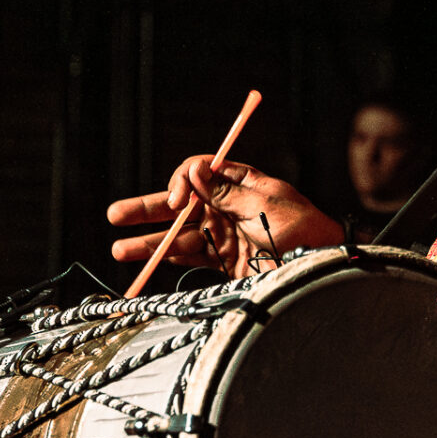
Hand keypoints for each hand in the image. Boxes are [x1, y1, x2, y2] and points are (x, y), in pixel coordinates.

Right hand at [107, 157, 342, 277]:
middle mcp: (228, 207)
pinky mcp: (227, 262)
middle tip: (116, 215)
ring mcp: (225, 235)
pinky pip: (193, 259)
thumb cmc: (302, 230)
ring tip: (120, 249)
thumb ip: (225, 192)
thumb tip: (194, 170)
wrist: (320, 267)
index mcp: (240, 184)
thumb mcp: (264, 204)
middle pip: (181, 205)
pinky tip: (151, 262)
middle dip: (148, 210)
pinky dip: (172, 260)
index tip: (176, 201)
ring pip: (180, 235)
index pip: (199, 174)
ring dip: (151, 242)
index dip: (181, 184)